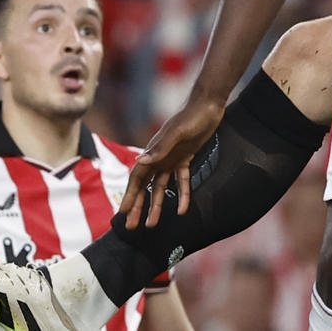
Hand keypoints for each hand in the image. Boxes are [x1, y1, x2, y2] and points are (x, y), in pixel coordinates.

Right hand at [118, 95, 228, 229]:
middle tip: (132, 227)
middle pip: (145, 187)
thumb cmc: (191, 116)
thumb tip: (139, 162)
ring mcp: (172, 158)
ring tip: (152, 224)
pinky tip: (182, 210)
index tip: (122, 214)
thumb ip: (160, 148)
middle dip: (138, 206)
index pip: (137, 179)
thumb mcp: (177, 132)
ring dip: (157, 205)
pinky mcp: (186, 158)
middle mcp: (159, 157)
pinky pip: (182, 181)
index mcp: (153, 152)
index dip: (130, 196)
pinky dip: (182, 195)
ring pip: (161, 187)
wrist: (209, 104)